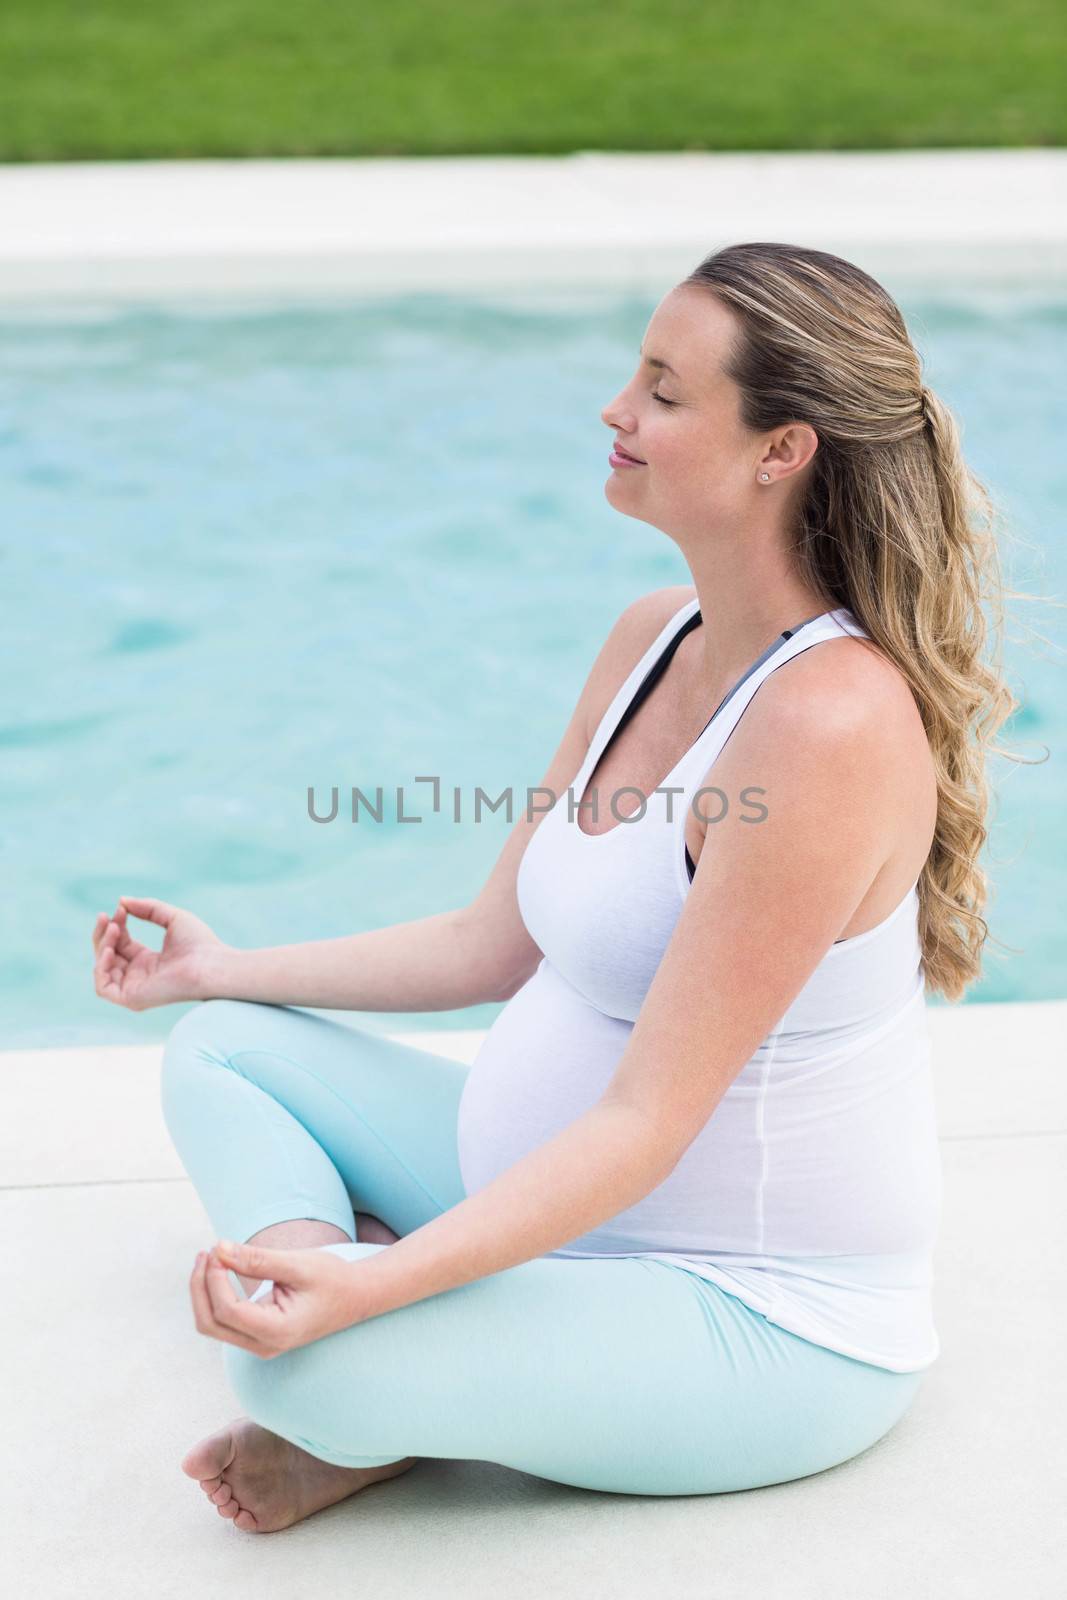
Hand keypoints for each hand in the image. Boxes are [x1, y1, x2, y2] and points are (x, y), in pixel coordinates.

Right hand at [91, 896, 227, 1009]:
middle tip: (105, 916)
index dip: (116, 925)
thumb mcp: (172, 917)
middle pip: (108, 955)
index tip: (120, 908)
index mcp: (148, 961)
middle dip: (103, 934)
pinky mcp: (133, 999)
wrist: (211, 965)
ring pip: (103, 969)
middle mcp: (139, 976)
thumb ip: (148, 908)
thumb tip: (121, 900)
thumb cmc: (199, 943)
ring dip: (102, 946)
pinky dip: (101, 968)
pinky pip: (103, 988)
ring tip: (113, 928)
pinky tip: (110, 950)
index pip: (120, 943)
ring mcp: (135, 988)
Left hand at [189, 1239, 371, 1358]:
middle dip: (201, 1286)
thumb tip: (218, 1249)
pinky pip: (224, 1320)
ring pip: (213, 1324)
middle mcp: (264, 1346)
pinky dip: (215, 1295)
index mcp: (276, 1332)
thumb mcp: (297, 1265)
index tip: (218, 1248)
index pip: (227, 1310)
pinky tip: (221, 1269)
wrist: (357, 1296)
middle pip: (210, 1323)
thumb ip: (257, 1260)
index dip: (214, 1278)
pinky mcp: (258, 1335)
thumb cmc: (333, 1278)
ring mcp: (260, 1344)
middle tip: (207, 1251)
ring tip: (210, 1257)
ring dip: (204, 1291)